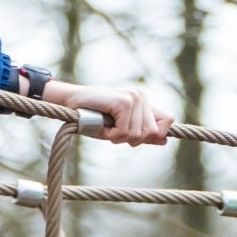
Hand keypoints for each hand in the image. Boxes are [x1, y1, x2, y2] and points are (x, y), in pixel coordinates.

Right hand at [45, 81, 171, 145]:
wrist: (68, 102)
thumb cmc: (92, 118)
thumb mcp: (121, 128)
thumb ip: (142, 133)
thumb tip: (165, 140)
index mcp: (143, 101)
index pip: (167, 120)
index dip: (156, 133)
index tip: (136, 136)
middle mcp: (141, 96)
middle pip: (153, 132)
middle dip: (133, 139)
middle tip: (114, 130)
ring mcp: (133, 98)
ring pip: (139, 134)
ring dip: (119, 137)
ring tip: (106, 126)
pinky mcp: (124, 102)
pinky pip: (126, 132)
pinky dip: (112, 134)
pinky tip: (102, 125)